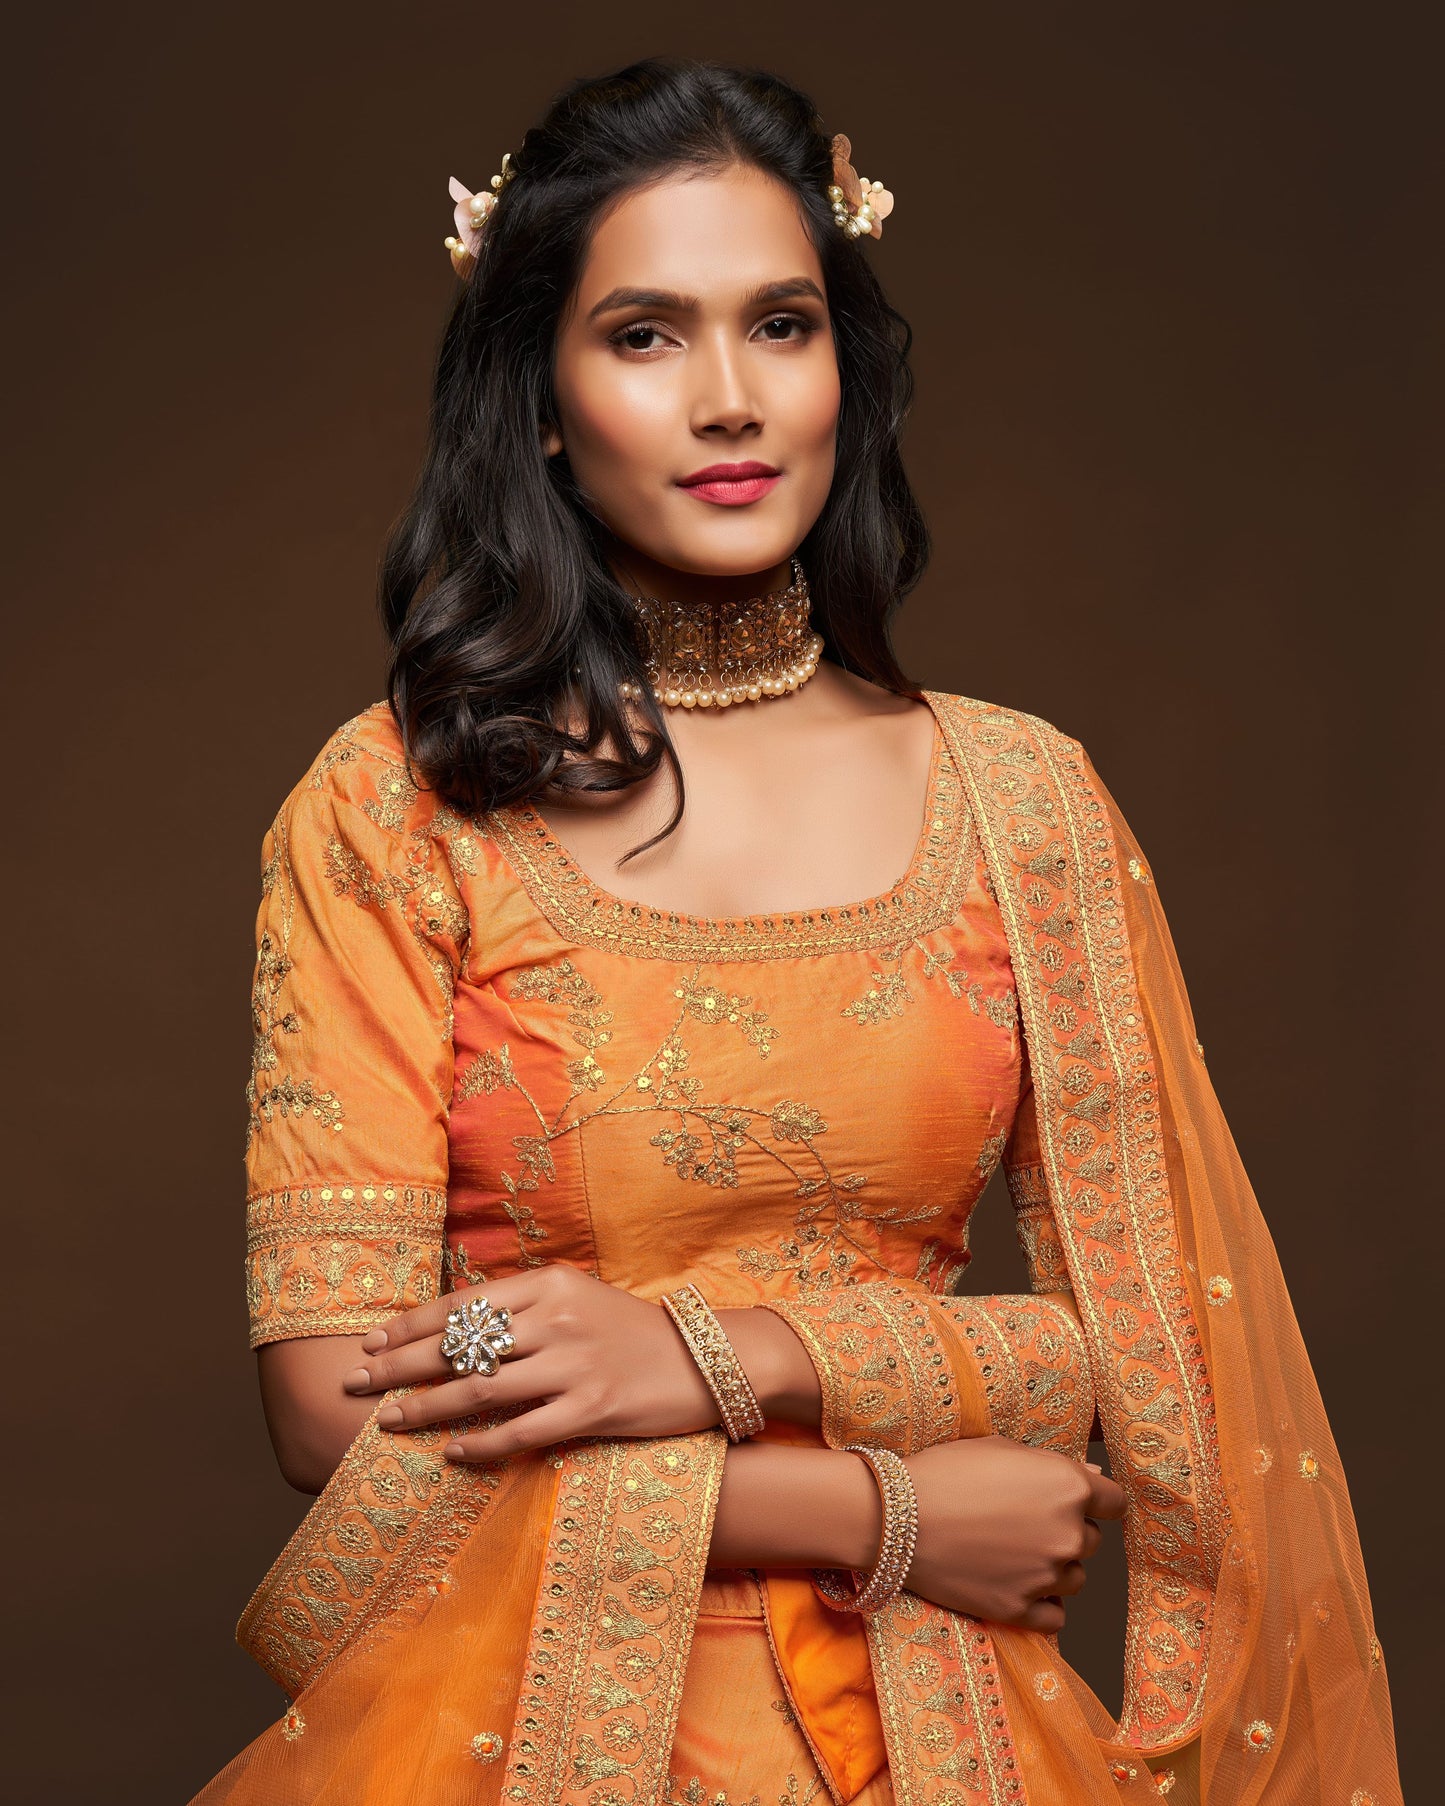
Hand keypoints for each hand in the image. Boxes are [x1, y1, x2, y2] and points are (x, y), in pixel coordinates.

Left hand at [341, 1266, 721, 1461]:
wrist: (707, 1360)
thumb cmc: (634, 1332)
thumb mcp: (579, 1299)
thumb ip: (525, 1307)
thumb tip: (457, 1326)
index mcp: (550, 1284)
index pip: (463, 1303)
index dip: (411, 1325)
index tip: (371, 1343)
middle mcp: (557, 1318)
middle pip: (459, 1344)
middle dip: (398, 1366)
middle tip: (354, 1384)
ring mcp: (575, 1364)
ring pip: (480, 1388)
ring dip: (426, 1409)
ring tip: (388, 1424)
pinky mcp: (593, 1408)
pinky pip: (521, 1431)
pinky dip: (480, 1445)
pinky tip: (452, 1455)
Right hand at [901, 1436, 1125, 1631]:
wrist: (894, 1516)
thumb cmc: (945, 1471)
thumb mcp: (998, 1448)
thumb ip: (1050, 1464)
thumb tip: (1092, 1474)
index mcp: (1068, 1487)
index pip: (1115, 1502)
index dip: (1097, 1501)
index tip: (1078, 1502)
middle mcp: (1068, 1534)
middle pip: (1092, 1541)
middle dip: (1066, 1532)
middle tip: (1023, 1523)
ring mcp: (1046, 1577)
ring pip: (1075, 1578)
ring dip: (1053, 1567)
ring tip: (1011, 1552)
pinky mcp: (1020, 1611)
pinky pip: (1055, 1616)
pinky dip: (1042, 1603)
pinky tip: (1016, 1584)